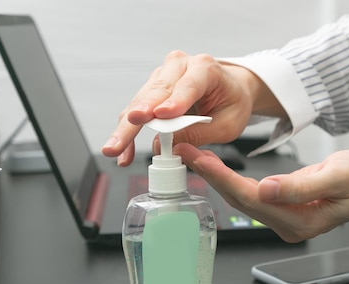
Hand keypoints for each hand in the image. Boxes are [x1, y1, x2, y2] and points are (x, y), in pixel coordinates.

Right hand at [102, 50, 284, 165]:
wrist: (232, 89)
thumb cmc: (233, 103)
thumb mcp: (228, 124)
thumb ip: (199, 133)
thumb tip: (167, 146)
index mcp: (206, 68)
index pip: (188, 86)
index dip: (174, 101)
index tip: (160, 115)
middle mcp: (180, 65)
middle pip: (156, 92)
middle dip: (138, 117)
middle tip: (124, 135)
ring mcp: (163, 75)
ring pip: (140, 101)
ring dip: (127, 128)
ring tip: (115, 150)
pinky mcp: (153, 88)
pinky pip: (138, 110)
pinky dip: (130, 131)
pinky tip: (124, 152)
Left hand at [175, 145, 348, 241]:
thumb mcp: (339, 176)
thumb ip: (301, 186)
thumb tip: (266, 189)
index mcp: (302, 221)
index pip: (253, 198)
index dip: (223, 178)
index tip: (198, 158)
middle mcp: (290, 226)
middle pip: (242, 201)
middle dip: (212, 176)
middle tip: (185, 151)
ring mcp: (286, 220)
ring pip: (244, 199)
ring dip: (218, 178)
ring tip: (195, 155)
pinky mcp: (285, 210)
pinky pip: (252, 196)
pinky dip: (233, 180)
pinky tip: (219, 168)